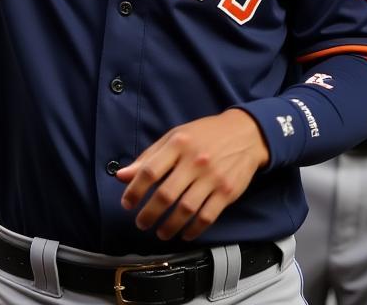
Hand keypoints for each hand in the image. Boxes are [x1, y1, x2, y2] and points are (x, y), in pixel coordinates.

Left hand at [116, 109, 268, 240]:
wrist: (245, 134)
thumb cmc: (205, 135)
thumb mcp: (175, 137)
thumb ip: (149, 157)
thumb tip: (122, 176)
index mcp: (179, 144)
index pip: (150, 171)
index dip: (134, 190)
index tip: (127, 203)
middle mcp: (195, 161)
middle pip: (166, 194)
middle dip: (149, 214)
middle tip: (141, 223)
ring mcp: (212, 177)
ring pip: (185, 210)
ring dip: (169, 226)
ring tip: (160, 232)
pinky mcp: (227, 192)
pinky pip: (207, 217)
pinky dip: (193, 230)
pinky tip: (184, 233)